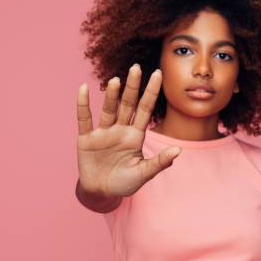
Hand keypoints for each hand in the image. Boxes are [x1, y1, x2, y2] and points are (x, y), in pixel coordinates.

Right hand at [76, 64, 180, 198]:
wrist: (102, 193)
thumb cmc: (125, 183)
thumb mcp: (144, 173)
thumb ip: (159, 162)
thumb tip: (178, 151)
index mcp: (135, 135)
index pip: (145, 109)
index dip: (151, 92)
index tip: (158, 73)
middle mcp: (120, 129)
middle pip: (127, 104)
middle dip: (132, 87)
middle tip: (136, 67)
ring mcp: (103, 133)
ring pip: (108, 109)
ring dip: (111, 96)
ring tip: (116, 80)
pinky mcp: (86, 139)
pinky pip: (84, 119)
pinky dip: (83, 105)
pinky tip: (83, 88)